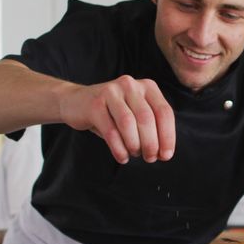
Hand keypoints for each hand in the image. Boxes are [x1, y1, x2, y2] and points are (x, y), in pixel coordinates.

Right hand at [59, 75, 174, 163]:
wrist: (76, 102)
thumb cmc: (112, 113)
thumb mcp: (135, 114)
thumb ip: (151, 128)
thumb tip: (164, 153)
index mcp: (147, 86)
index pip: (164, 112)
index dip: (168, 136)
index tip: (166, 155)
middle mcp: (130, 85)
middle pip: (147, 118)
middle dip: (151, 143)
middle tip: (150, 158)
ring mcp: (111, 92)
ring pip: (129, 124)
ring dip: (134, 145)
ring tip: (135, 154)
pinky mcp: (95, 104)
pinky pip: (110, 131)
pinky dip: (119, 148)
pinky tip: (122, 157)